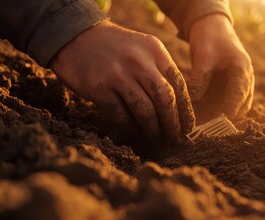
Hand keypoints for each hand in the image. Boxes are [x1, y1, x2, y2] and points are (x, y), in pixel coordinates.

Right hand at [50, 20, 194, 141]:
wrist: (77, 36)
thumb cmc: (116, 49)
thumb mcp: (143, 49)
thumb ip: (160, 70)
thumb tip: (178, 106)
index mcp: (155, 50)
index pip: (178, 85)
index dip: (185, 109)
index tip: (187, 126)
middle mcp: (138, 60)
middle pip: (164, 99)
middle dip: (172, 123)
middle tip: (175, 138)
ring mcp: (117, 73)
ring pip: (144, 110)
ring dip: (152, 129)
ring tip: (155, 137)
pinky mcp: (98, 87)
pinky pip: (120, 115)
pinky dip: (129, 128)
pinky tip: (133, 133)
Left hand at [188, 14, 254, 122]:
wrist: (210, 25)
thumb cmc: (209, 37)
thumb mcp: (203, 57)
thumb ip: (199, 80)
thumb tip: (192, 103)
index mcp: (242, 70)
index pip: (239, 95)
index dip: (229, 109)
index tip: (217, 122)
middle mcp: (245, 79)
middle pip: (240, 105)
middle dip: (225, 117)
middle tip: (206, 128)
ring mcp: (237, 84)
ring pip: (233, 107)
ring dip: (220, 116)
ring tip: (202, 126)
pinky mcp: (228, 87)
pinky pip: (224, 103)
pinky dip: (215, 110)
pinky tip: (201, 117)